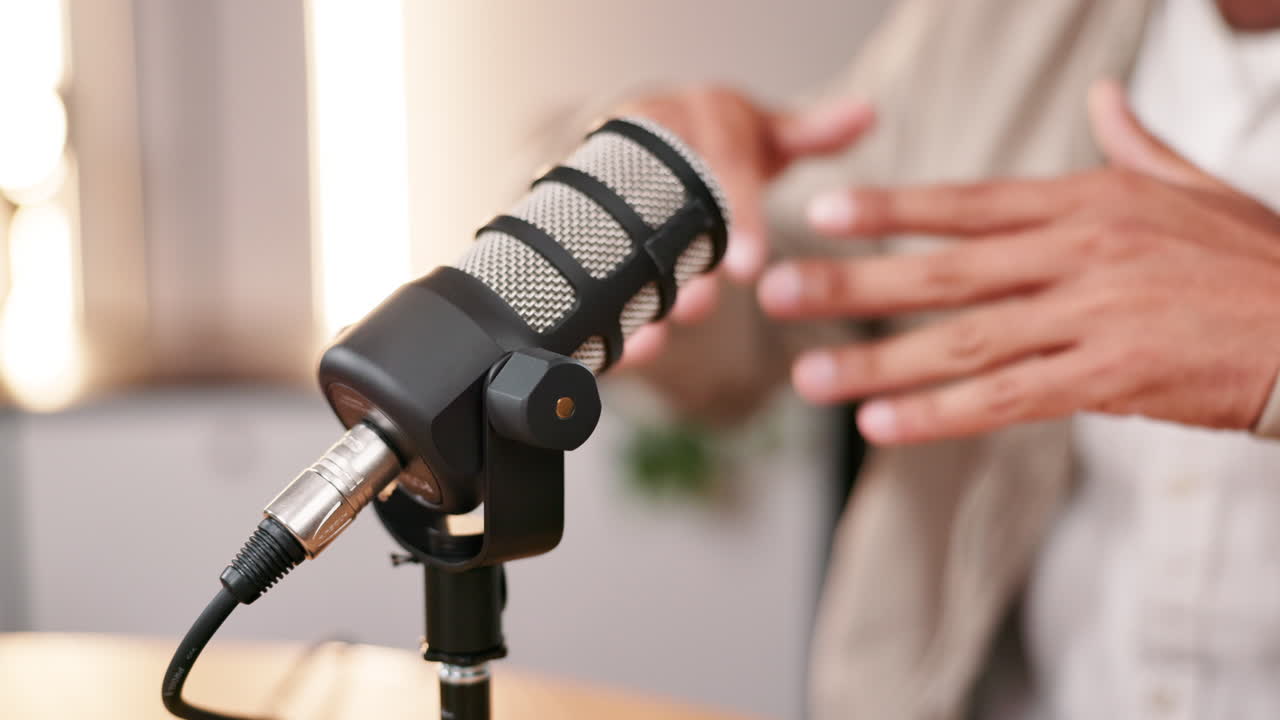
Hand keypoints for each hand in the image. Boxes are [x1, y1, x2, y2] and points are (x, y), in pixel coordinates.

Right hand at [613, 86, 874, 366]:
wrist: (640, 143)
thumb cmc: (712, 142)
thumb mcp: (760, 132)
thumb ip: (808, 132)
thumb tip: (865, 112)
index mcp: (687, 113)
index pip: (717, 161)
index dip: (736, 213)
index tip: (750, 264)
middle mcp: (638, 141)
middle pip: (653, 205)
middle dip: (677, 260)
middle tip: (701, 304)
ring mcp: (603, 181)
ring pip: (614, 236)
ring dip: (638, 287)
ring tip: (660, 330)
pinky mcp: (586, 221)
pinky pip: (589, 265)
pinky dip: (610, 310)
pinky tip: (633, 346)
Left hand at [759, 80, 1279, 443]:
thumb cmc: (1258, 262)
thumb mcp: (1197, 187)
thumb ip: (1135, 147)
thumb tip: (1101, 101)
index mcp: (1090, 202)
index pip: (969, 203)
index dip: (892, 209)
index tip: (825, 213)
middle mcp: (1080, 252)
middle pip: (943, 272)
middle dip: (852, 285)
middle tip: (778, 294)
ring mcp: (1094, 314)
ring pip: (962, 341)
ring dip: (878, 362)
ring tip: (811, 378)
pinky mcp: (1113, 374)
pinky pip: (1009, 397)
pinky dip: (941, 413)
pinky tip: (885, 427)